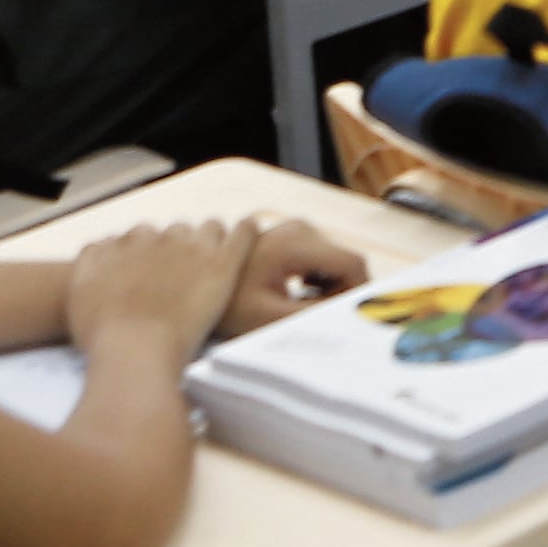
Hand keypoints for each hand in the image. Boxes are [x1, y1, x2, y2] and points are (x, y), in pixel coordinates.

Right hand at [61, 219, 251, 367]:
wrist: (134, 350)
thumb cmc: (104, 333)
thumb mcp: (80, 291)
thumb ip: (90, 262)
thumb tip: (102, 244)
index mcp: (127, 245)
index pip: (143, 234)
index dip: (151, 249)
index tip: (157, 264)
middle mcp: (159, 240)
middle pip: (176, 230)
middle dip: (181, 245)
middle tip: (187, 268)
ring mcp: (191, 249)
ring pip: (209, 227)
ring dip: (212, 237)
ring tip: (219, 252)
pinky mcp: (221, 264)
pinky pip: (243, 232)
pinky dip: (247, 229)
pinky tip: (248, 230)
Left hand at [219, 219, 367, 339]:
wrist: (192, 290)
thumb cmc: (227, 306)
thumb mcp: (272, 318)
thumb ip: (316, 314)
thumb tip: (350, 313)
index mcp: (295, 244)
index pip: (353, 264)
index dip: (356, 293)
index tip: (339, 316)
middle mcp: (299, 228)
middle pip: (345, 261)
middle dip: (340, 291)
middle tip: (316, 317)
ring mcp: (293, 228)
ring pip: (333, 259)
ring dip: (328, 285)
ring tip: (302, 307)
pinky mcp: (288, 233)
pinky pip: (319, 255)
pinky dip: (317, 277)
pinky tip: (295, 294)